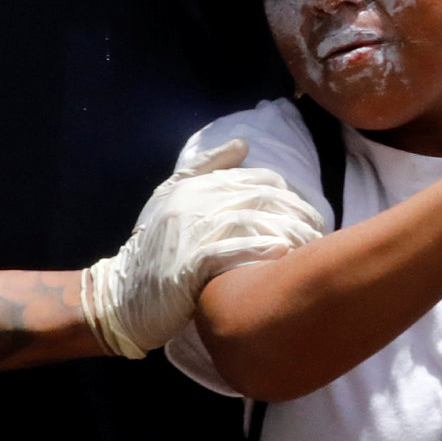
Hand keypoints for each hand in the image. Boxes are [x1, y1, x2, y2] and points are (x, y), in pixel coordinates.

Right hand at [81, 137, 330, 359]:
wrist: (122, 297)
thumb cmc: (155, 249)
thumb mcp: (171, 199)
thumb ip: (207, 169)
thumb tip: (243, 143)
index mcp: (195, 185)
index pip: (260, 179)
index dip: (292, 195)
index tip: (309, 216)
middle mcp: (193, 203)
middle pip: (263, 199)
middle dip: (299, 214)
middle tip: (319, 233)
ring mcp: (189, 233)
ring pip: (253, 222)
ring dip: (289, 232)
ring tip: (311, 247)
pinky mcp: (187, 265)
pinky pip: (231, 252)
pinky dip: (259, 251)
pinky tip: (282, 255)